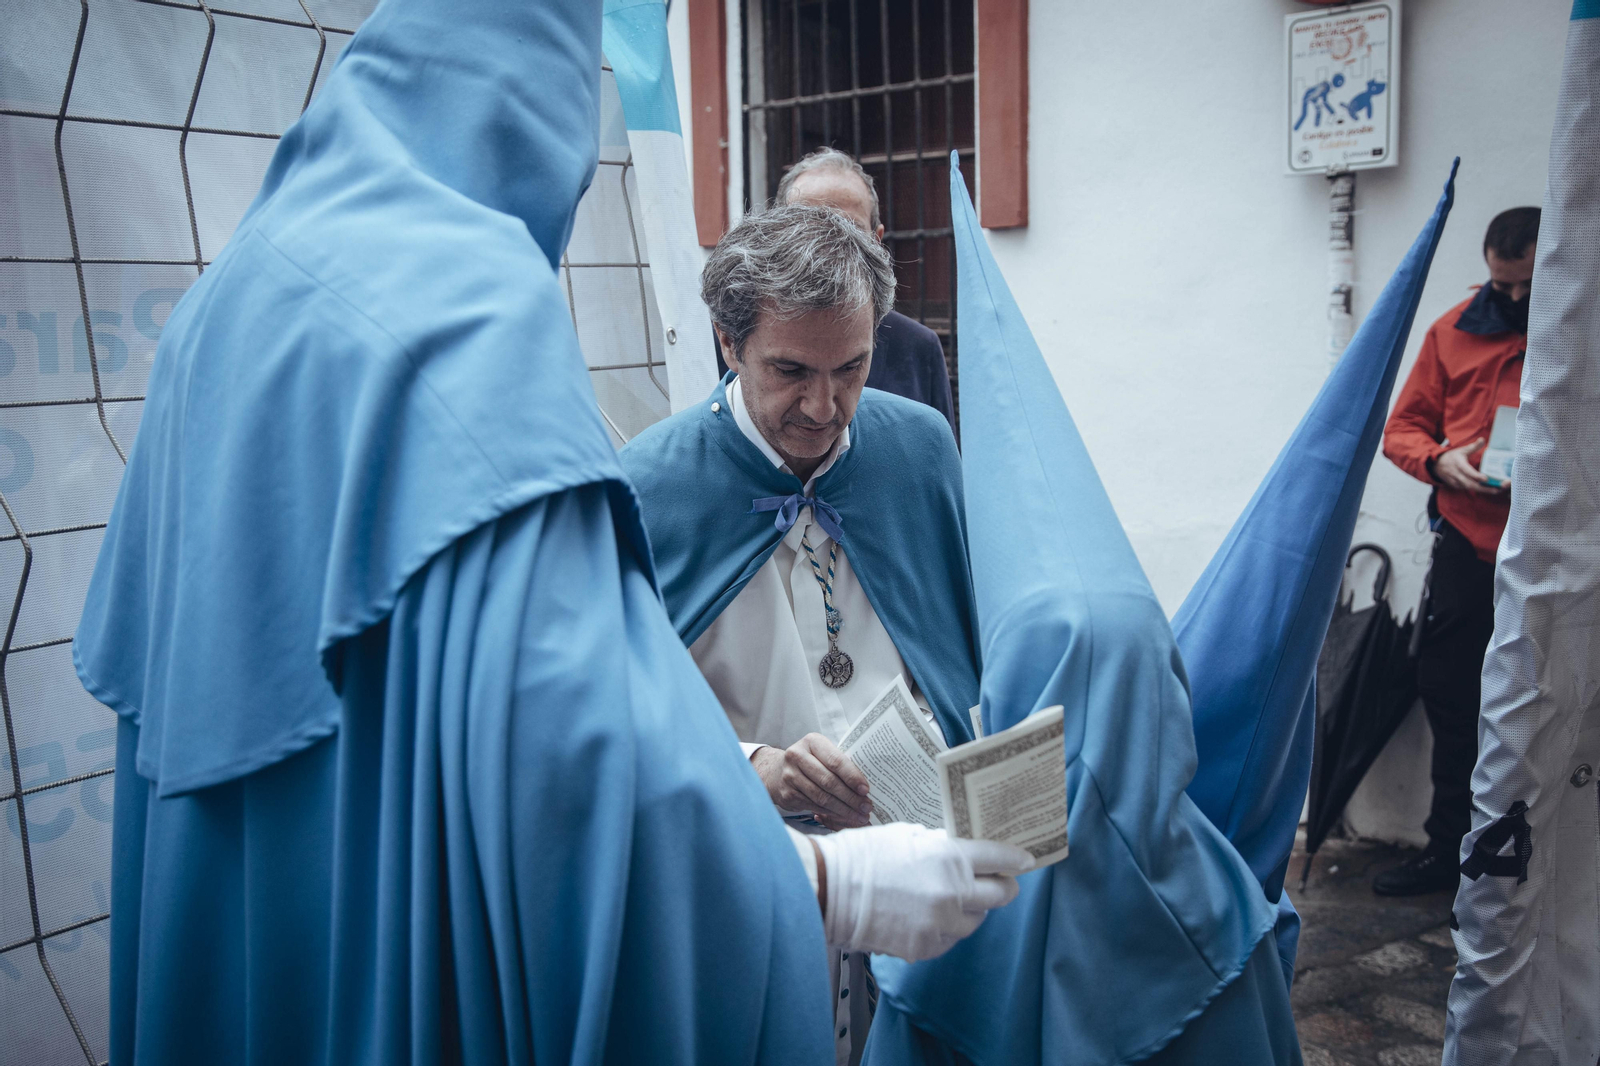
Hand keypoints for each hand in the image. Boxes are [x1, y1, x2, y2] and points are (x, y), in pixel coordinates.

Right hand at [751, 734, 872, 828]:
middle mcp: (797, 756)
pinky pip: (814, 806)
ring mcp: (790, 776)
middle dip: (850, 797)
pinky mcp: (787, 794)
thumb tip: (864, 787)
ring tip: (859, 816)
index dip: (852, 777)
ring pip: (822, 797)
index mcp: (812, 742)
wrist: (776, 771)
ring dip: (843, 809)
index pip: (835, 761)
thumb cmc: (809, 761)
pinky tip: (843, 817)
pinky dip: (831, 814)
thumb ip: (839, 763)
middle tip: (866, 807)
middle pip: (829, 781)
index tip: (866, 790)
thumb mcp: (821, 753)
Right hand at [812, 824, 1032, 961]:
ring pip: (977, 920)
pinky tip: (932, 916)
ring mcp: (940, 924)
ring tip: (956, 898)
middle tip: (1001, 881)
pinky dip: (947, 928)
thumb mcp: (908, 834)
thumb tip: (963, 852)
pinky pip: (950, 939)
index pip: (1000, 857)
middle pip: (1001, 894)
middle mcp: (952, 892)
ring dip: (973, 909)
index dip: (1016, 858)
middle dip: (1004, 886)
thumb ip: (941, 845)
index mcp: (949, 857)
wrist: (829, 890)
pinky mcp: (925, 948)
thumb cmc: (863, 854)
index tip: (1025, 860)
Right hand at [1434, 438, 1503, 493]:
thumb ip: (1473, 446)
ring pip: (1468, 487)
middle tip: (1496, 489)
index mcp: (1458, 464)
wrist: (1436, 465)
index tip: (1485, 478)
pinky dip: (1475, 490)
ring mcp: (1454, 481)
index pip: (1467, 471)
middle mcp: (1456, 474)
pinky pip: (1466, 489)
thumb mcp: (1462, 450)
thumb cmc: (1451, 457)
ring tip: (1494, 490)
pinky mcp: (1455, 485)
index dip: (1476, 476)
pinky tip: (1485, 490)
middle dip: (1483, 488)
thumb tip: (1482, 439)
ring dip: (1481, 490)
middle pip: (1470, 483)